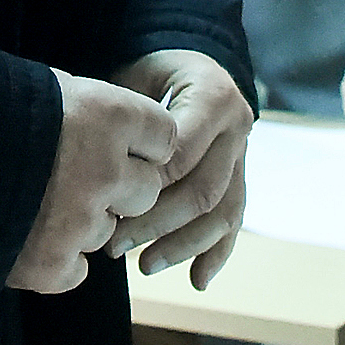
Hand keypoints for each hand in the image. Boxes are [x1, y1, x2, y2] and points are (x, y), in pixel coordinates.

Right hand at [7, 72, 177, 294]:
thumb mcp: (51, 89)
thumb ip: (96, 115)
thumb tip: (126, 135)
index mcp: (110, 115)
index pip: (165, 139)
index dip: (140, 144)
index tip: (114, 143)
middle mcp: (106, 169)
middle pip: (148, 190)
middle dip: (121, 187)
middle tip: (76, 177)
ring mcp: (80, 220)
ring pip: (109, 230)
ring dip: (83, 221)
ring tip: (37, 202)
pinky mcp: (52, 263)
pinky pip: (78, 269)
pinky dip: (58, 259)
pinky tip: (28, 236)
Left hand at [110, 50, 251, 287]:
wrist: (192, 64)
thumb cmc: (152, 73)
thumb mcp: (136, 79)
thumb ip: (129, 119)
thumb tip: (101, 167)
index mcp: (214, 97)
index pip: (182, 153)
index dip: (147, 184)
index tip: (109, 206)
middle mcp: (238, 128)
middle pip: (203, 190)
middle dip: (158, 224)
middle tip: (116, 244)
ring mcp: (244, 156)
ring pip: (223, 213)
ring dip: (183, 245)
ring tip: (144, 266)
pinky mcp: (241, 178)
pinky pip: (235, 220)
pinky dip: (217, 253)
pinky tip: (196, 280)